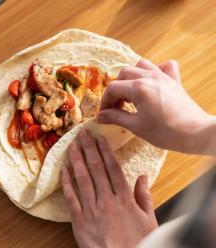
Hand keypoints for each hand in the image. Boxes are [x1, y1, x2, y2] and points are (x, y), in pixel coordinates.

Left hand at [61, 129, 156, 247]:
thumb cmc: (138, 246)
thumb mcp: (149, 220)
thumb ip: (144, 197)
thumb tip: (143, 177)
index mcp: (124, 199)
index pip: (113, 168)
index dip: (105, 151)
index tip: (99, 137)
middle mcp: (107, 200)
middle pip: (96, 168)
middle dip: (88, 148)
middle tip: (81, 133)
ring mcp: (92, 209)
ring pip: (82, 179)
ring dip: (76, 160)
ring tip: (71, 145)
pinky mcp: (79, 220)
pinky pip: (71, 197)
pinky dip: (67, 182)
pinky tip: (63, 170)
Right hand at [97, 59, 215, 153]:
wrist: (196, 133)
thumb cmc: (166, 132)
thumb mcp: (136, 126)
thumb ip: (116, 117)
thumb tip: (100, 116)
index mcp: (139, 88)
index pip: (112, 89)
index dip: (105, 102)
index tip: (104, 114)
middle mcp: (150, 77)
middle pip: (123, 74)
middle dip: (116, 89)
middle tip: (117, 107)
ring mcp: (163, 77)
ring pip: (140, 65)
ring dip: (131, 77)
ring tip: (131, 94)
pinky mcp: (174, 81)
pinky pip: (163, 66)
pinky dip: (155, 70)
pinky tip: (151, 83)